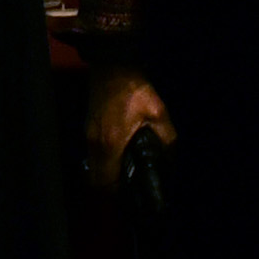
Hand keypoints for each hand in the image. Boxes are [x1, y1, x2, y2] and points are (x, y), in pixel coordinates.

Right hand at [87, 69, 175, 186]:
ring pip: (93, 167)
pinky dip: (103, 160)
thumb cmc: (134, 90)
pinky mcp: (88, 127)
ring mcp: (88, 134)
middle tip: (129, 186)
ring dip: (106, 174)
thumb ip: (166, 139)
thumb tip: (170, 158)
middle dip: (110, 187)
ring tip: (125, 172)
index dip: (116, 193)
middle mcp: (95, 142)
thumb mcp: (158, 113)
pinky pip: (93, 153)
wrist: (113, 65)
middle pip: (95, 179)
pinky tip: (119, 154)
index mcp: (111, 143)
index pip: (105, 181)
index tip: (130, 193)